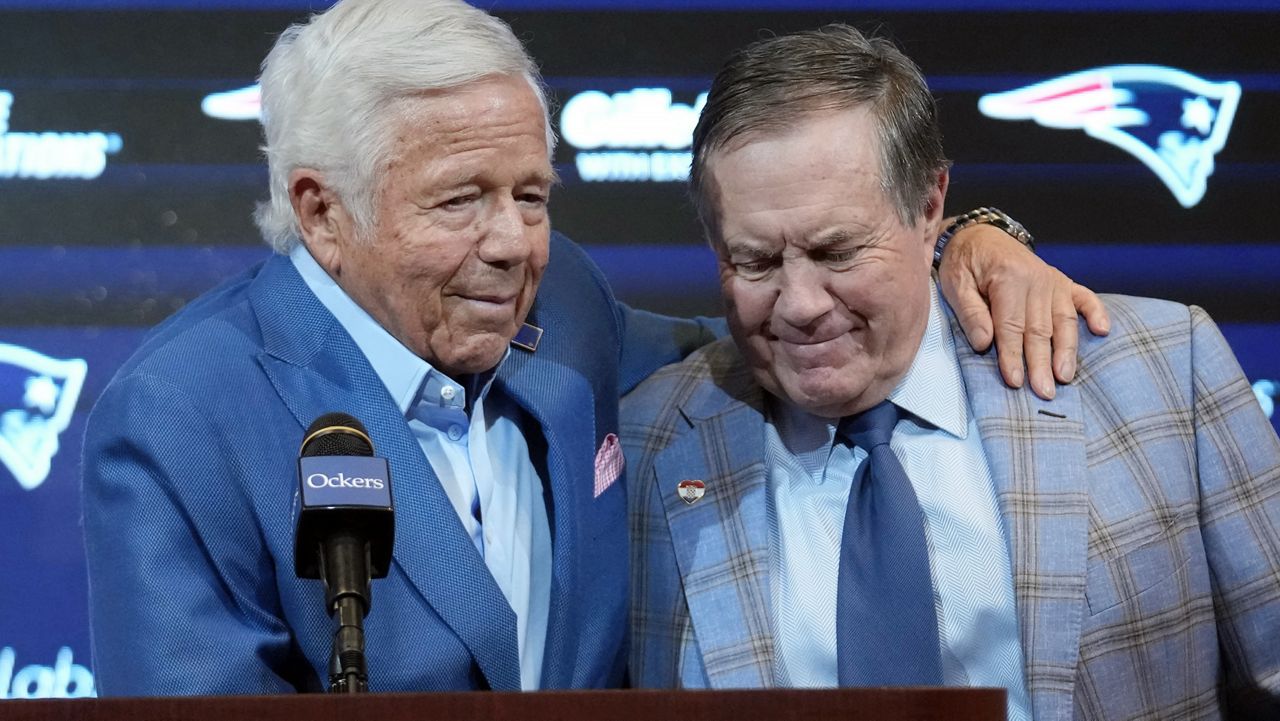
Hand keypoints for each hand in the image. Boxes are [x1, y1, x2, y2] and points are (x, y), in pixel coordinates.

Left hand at [937, 222, 1109, 399]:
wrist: (980, 236)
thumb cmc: (965, 264)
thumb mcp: (955, 284)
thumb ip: (970, 313)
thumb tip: (984, 343)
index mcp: (1008, 278)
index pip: (1011, 326)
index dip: (1013, 355)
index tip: (1015, 381)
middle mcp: (1036, 279)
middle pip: (1040, 329)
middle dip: (1042, 363)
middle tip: (1045, 392)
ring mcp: (1052, 280)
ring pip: (1064, 320)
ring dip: (1066, 351)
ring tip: (1065, 376)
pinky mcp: (1062, 282)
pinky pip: (1084, 298)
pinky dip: (1096, 312)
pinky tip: (1102, 330)